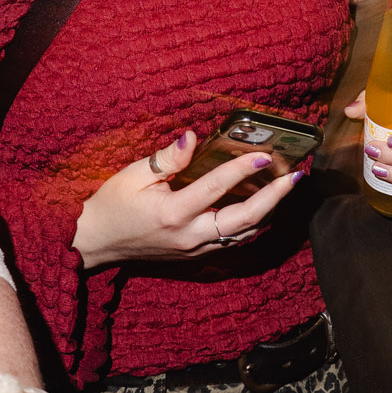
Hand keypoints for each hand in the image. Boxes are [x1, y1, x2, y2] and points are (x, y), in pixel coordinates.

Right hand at [71, 130, 300, 270]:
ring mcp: (195, 249)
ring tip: (285, 188)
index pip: (217, 188)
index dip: (242, 170)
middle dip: (274, 197)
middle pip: (245, 220)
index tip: (264, 155)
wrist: (97, 241)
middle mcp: (190, 235)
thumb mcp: (134, 174)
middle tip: (294, 177)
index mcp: (173, 213)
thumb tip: (193, 138)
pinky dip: (252, 224)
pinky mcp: (196, 255)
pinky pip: (233, 240)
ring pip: (244, 234)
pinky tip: (263, 207)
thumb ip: (168, 158)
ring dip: (269, 211)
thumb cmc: (113, 204)